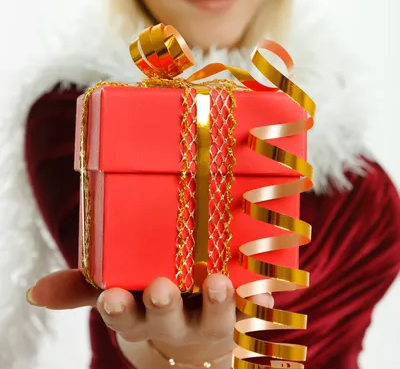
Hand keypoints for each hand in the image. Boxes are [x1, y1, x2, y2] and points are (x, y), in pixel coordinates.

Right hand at [27, 269, 273, 366]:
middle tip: (161, 287)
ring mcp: (210, 328)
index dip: (118, 308)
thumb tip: (36, 293)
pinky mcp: (242, 320)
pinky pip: (253, 315)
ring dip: (217, 305)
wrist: (200, 343)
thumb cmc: (152, 304)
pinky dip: (257, 304)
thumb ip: (83, 287)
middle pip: (166, 323)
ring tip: (219, 283)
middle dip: (162, 308)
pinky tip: (263, 290)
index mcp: (141, 320)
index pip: (124, 318)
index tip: (111, 295)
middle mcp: (174, 328)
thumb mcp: (120, 295)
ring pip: (214, 324)